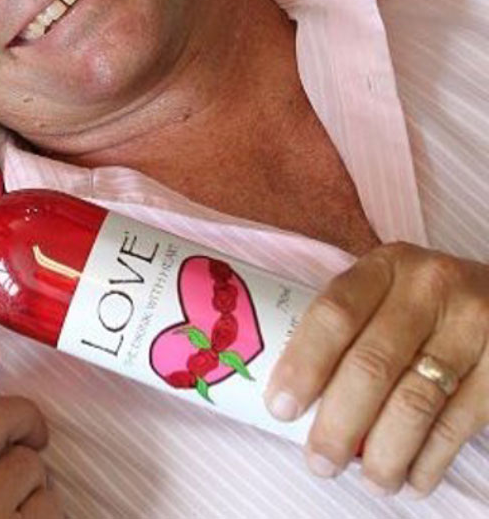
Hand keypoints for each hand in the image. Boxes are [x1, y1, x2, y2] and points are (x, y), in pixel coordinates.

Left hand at [265, 242, 488, 496]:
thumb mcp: (385, 292)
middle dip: (339, 424)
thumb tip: (294, 402)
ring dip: (386, 453)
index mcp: (385, 267)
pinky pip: (458, 423)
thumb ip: (347, 330)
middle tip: (321, 461)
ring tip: (372, 481)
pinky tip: (413, 478)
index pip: (334, 314)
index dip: (303, 364)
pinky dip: (430, 459)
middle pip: (371, 365)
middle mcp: (429, 288)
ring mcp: (472, 325)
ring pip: (416, 402)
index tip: (280, 409)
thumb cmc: (422, 304)